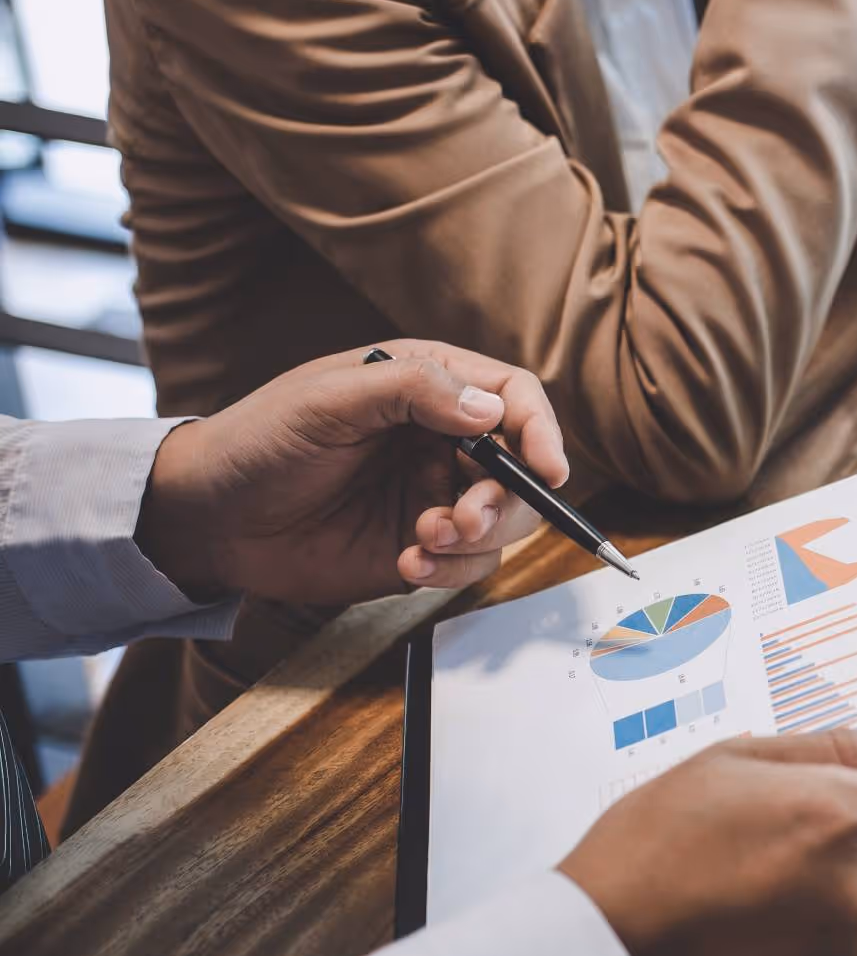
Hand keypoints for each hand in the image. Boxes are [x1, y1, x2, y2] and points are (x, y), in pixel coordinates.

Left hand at [135, 341, 569, 604]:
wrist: (210, 519)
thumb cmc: (258, 442)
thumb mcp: (329, 400)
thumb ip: (412, 390)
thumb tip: (490, 407)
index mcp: (428, 385)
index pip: (513, 396)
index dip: (541, 430)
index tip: (547, 469)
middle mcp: (443, 439)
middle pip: (521, 467)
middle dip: (504, 500)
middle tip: (464, 520)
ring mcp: (435, 494)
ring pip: (505, 521)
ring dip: (477, 538)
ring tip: (424, 543)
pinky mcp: (424, 546)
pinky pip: (471, 563)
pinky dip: (451, 570)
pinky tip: (409, 563)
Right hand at [558, 724, 856, 955]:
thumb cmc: (647, 851)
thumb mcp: (733, 761)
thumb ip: (842, 748)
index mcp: (841, 820)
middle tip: (791, 820)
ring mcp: (848, 951)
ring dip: (842, 878)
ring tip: (756, 870)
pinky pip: (851, 941)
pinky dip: (818, 925)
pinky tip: (753, 914)